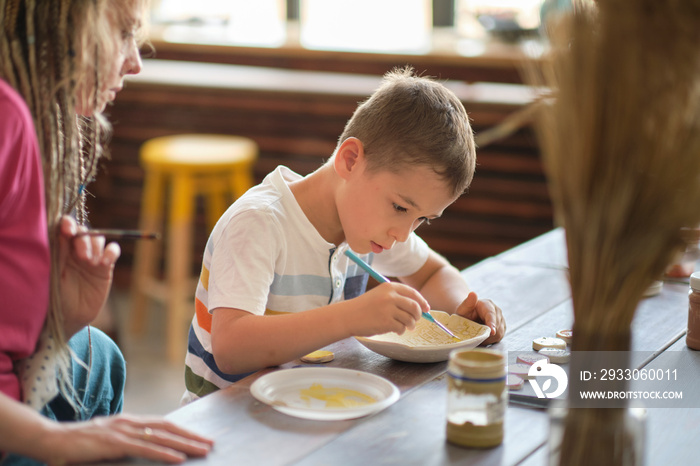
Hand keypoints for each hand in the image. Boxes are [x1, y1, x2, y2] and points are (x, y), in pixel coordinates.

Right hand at [43, 414, 212, 464]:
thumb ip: (125, 445)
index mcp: (128, 421)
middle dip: (191, 436)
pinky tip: (178, 458)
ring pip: (161, 436)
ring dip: (185, 444)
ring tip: (202, 450)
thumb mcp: (106, 443)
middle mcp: (129, 422)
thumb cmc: (77, 445)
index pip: (163, 424)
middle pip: (168, 427)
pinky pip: (145, 448)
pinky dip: (164, 452)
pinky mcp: (114, 443)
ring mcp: (122, 431)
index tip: (199, 437)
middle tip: (210, 442)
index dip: (183, 430)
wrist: (50, 440)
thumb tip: (143, 450)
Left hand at [58, 216, 120, 335]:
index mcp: (60, 249)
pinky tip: (105, 262)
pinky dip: (111, 252)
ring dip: (96, 246)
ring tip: (90, 262)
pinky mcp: (106, 267)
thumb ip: (58, 254)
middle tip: (81, 255)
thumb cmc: (56, 297)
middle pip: (84, 232)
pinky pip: (112, 251)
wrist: (70, 317)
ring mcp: (92, 258)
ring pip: (98, 239)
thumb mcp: (53, 275)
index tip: (68, 230)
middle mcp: (76, 250)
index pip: (64, 228)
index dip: (68, 224)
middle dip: (83, 239)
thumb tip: (61, 233)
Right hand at [351, 282, 428, 336]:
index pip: (412, 293)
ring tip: (403, 327)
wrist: (348, 316)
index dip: (421, 301)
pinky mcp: (386, 322)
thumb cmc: (364, 307)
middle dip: (418, 315)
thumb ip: (397, 298)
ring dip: (409, 325)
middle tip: (415, 321)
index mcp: (389, 287)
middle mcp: (390, 296)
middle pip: (415, 306)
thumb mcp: (380, 296)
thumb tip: (420, 308)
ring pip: (410, 319)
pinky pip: (402, 328)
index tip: (426, 309)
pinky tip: (394, 330)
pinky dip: (401, 331)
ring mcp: (388, 309)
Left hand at [455, 291, 505, 344]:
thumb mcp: (463, 308)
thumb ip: (467, 302)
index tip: (492, 331)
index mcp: (488, 304)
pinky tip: (483, 336)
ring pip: (499, 333)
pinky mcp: (502, 327)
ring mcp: (501, 319)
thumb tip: (473, 293)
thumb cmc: (465, 312)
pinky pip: (499, 337)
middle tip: (475, 337)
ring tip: (478, 336)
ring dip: (488, 338)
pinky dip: (490, 340)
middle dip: (487, 334)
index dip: (492, 323)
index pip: (491, 315)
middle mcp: (497, 311)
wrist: (469, 316)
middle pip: (496, 326)